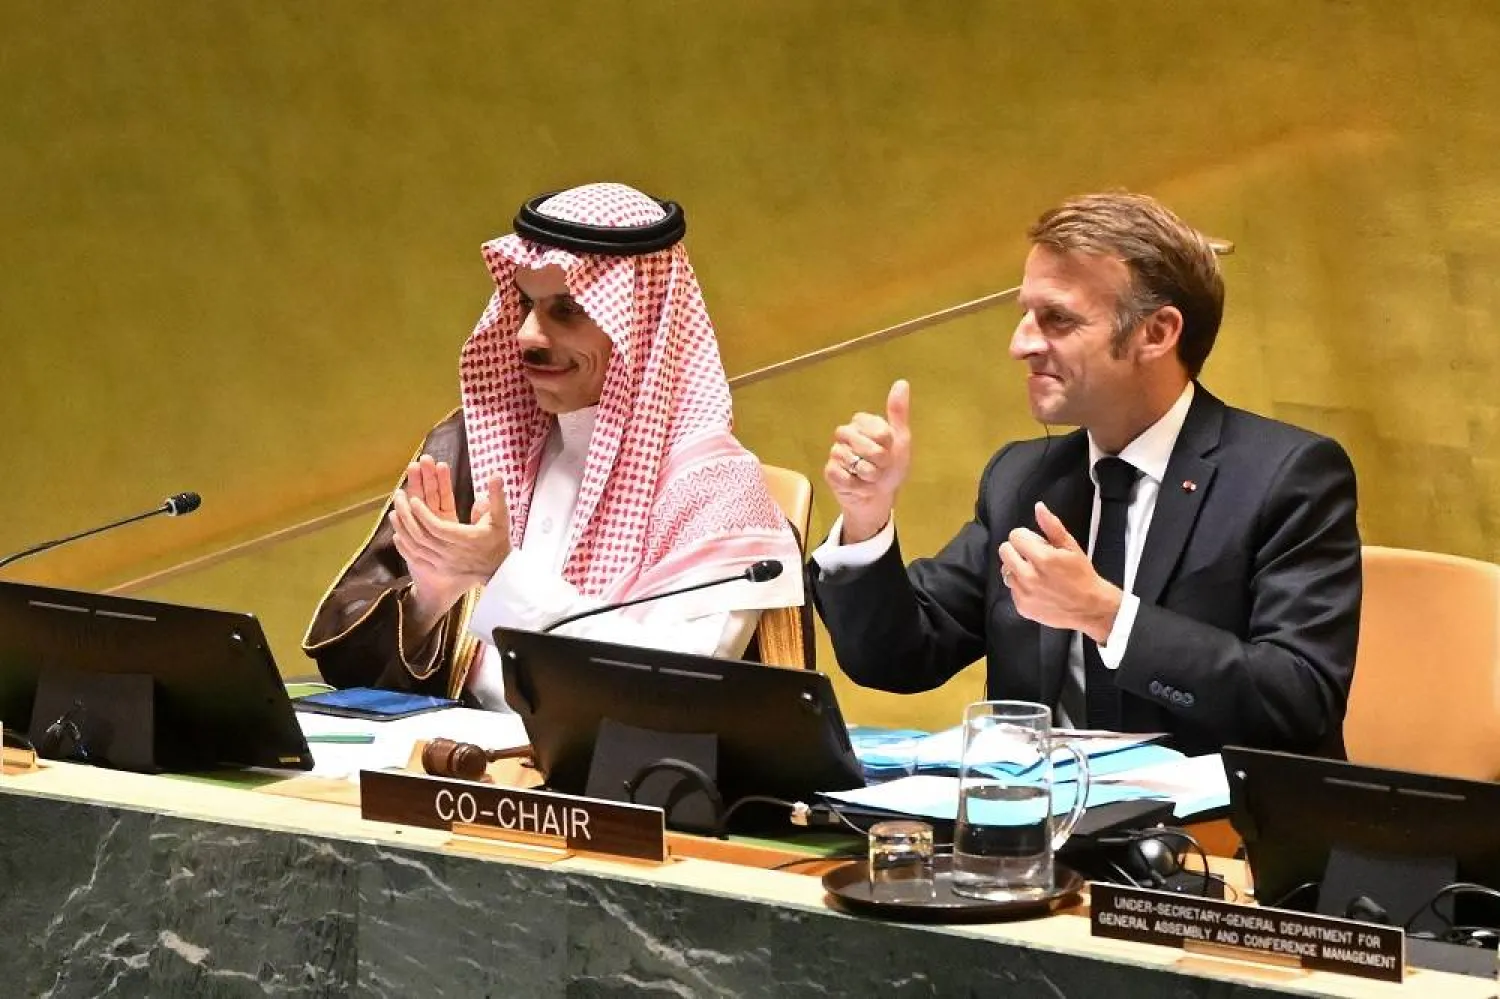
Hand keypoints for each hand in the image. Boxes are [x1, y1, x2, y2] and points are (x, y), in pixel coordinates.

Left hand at [391, 463, 510, 615]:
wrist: (498, 571)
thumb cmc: (498, 541)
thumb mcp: (501, 518)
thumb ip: (497, 496)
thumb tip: (495, 474)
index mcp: (464, 539)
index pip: (437, 526)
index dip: (423, 513)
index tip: (413, 499)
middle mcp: (451, 553)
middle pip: (422, 535)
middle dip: (408, 515)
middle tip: (399, 497)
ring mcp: (443, 563)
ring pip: (416, 547)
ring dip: (403, 529)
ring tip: (394, 512)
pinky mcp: (438, 570)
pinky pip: (417, 559)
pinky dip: (405, 547)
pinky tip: (397, 535)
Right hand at [823, 379, 911, 543]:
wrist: (878, 496)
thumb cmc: (890, 467)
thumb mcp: (901, 440)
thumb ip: (898, 412)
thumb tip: (902, 382)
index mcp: (863, 422)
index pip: (880, 432)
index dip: (888, 446)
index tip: (889, 450)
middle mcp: (846, 433)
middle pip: (866, 446)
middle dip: (880, 463)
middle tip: (881, 467)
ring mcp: (836, 452)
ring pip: (854, 462)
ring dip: (869, 476)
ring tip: (870, 477)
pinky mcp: (829, 471)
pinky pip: (843, 476)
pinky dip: (857, 486)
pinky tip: (858, 485)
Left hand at [998, 502, 1121, 642]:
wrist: (1090, 608)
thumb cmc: (1082, 575)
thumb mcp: (1071, 547)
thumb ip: (1052, 526)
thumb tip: (1039, 507)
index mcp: (1043, 558)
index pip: (1015, 536)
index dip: (1025, 537)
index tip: (1034, 542)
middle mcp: (1030, 577)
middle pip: (1004, 551)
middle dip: (1017, 550)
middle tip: (1032, 556)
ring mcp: (1024, 593)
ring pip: (1006, 571)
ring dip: (1017, 569)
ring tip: (1035, 573)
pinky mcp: (1022, 607)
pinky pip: (1011, 589)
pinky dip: (1020, 586)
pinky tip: (1036, 587)